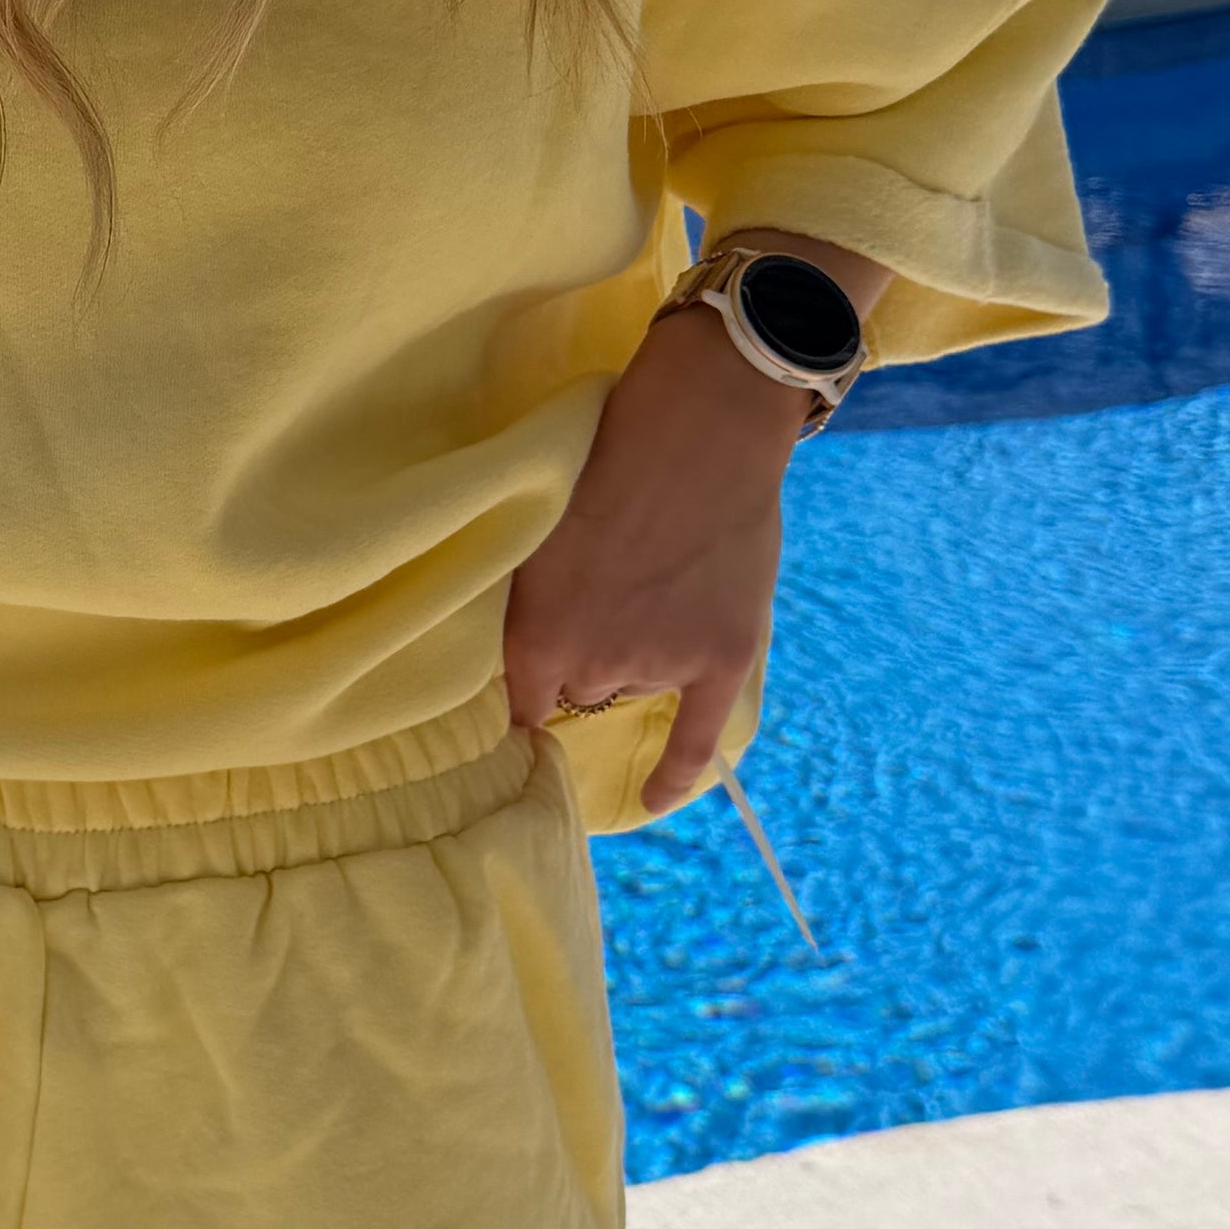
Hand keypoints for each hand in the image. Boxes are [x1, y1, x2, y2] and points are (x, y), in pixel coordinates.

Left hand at [502, 304, 815, 809]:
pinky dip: (673, 774)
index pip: (511, 704)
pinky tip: (653, 799)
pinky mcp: (720, 659)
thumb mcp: (534, 528)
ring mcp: (659, 666)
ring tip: (644, 581)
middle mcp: (591, 666)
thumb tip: (511, 638)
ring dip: (630, 657)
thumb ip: (524, 596)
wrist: (700, 429)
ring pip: (628, 686)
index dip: (514, 696)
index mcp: (534, 636)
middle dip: (576, 660)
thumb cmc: (604, 456)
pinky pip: (694, 740)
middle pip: (572, 692)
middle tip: (596, 599)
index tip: (510, 701)